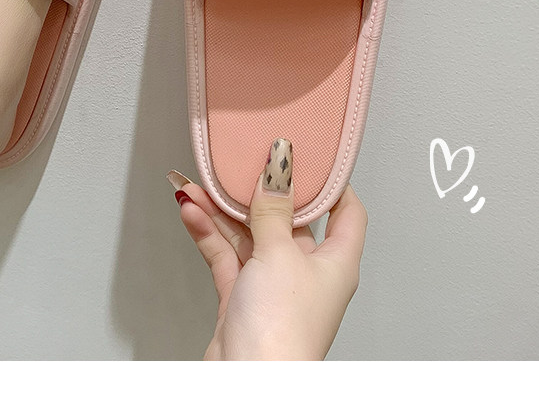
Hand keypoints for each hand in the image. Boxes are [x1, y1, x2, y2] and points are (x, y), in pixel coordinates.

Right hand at [171, 153, 366, 359]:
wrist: (247, 383)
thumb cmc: (282, 332)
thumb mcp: (281, 252)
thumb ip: (275, 207)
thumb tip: (280, 166)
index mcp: (335, 262)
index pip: (346, 213)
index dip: (332, 183)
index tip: (311, 155)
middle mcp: (307, 273)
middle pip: (287, 219)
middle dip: (260, 191)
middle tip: (242, 162)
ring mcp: (273, 286)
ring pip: (249, 235)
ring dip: (224, 210)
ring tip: (200, 183)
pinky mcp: (242, 299)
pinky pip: (226, 255)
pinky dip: (208, 232)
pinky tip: (192, 210)